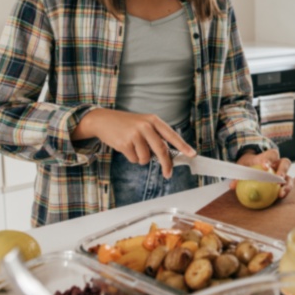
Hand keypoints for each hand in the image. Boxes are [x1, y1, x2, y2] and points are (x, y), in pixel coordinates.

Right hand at [75, 109, 195, 178]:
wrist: (103, 120)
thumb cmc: (126, 124)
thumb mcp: (143, 124)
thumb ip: (155, 136)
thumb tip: (167, 156)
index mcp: (153, 120)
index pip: (171, 135)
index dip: (183, 146)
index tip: (192, 154)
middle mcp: (145, 126)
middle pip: (161, 150)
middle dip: (166, 164)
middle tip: (168, 173)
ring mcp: (135, 134)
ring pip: (146, 158)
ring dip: (142, 158)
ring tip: (134, 147)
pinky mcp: (125, 143)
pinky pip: (135, 159)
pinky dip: (132, 158)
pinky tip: (126, 147)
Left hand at [229, 149, 293, 198]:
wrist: (253, 165)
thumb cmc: (248, 165)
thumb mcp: (242, 167)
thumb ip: (239, 176)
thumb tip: (232, 185)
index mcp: (268, 156)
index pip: (271, 155)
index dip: (269, 160)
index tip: (264, 166)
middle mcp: (278, 163)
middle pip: (285, 163)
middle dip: (283, 170)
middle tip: (278, 179)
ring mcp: (282, 173)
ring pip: (289, 177)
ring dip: (287, 185)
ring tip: (281, 193)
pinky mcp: (284, 182)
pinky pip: (286, 186)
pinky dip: (284, 191)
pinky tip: (279, 197)